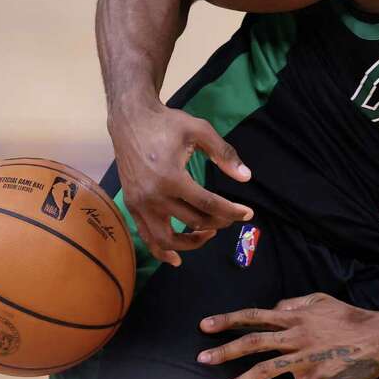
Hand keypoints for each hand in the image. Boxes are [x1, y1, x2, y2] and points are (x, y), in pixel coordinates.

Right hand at [108, 98, 253, 265]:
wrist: (130, 119)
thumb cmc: (167, 123)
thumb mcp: (200, 130)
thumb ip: (224, 154)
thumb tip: (246, 177)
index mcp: (171, 177)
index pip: (208, 204)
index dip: (231, 211)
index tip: (248, 213)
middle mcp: (153, 196)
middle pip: (192, 222)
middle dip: (217, 223)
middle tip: (229, 217)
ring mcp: (139, 204)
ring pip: (167, 239)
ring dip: (191, 243)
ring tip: (208, 234)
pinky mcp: (132, 206)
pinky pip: (147, 237)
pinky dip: (161, 251)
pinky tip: (177, 258)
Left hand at [198, 294, 378, 378]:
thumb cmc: (352, 318)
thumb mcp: (322, 300)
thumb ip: (296, 303)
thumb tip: (276, 307)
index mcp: (295, 318)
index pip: (255, 316)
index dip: (228, 319)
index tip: (205, 325)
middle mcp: (295, 336)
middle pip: (253, 342)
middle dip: (224, 351)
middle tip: (201, 359)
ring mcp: (304, 359)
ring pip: (265, 370)